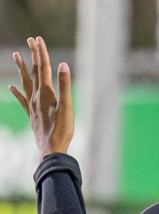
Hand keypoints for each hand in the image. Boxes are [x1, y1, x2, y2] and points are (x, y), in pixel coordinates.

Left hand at [10, 37, 71, 158]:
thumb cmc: (61, 130)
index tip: (37, 39)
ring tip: (15, 55)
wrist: (51, 149)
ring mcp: (32, 105)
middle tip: (30, 40)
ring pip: (25, 82)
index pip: (43, 68)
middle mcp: (36, 96)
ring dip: (21, 68)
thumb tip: (62, 64)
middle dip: (32, 55)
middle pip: (34, 72)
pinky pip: (22, 100)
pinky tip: (11, 87)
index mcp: (46, 93)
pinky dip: (16, 92)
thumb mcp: (67, 107)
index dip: (41, 53)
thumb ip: (65, 85)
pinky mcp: (32, 115)